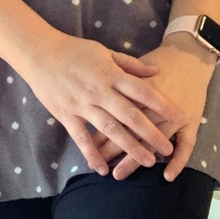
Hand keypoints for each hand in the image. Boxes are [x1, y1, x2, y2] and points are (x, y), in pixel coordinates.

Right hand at [19, 32, 182, 176]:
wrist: (40, 52)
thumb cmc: (74, 50)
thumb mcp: (103, 51)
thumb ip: (129, 64)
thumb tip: (155, 72)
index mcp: (110, 74)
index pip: (142, 91)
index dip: (162, 104)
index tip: (180, 116)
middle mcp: (99, 91)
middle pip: (130, 114)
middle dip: (151, 133)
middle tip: (167, 148)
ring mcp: (82, 104)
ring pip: (110, 129)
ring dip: (129, 147)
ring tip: (147, 162)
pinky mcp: (66, 114)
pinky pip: (81, 138)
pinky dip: (92, 154)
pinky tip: (103, 168)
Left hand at [96, 32, 214, 180]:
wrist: (189, 55)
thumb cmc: (156, 60)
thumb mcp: (132, 66)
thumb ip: (114, 82)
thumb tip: (93, 96)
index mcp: (135, 89)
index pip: (115, 114)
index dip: (101, 129)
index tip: (89, 145)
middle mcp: (153, 104)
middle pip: (128, 130)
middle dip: (111, 148)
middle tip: (96, 164)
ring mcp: (174, 114)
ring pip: (151, 140)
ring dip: (134, 159)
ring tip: (118, 174)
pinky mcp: (192, 120)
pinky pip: (187, 145)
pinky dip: (178, 161)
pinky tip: (166, 176)